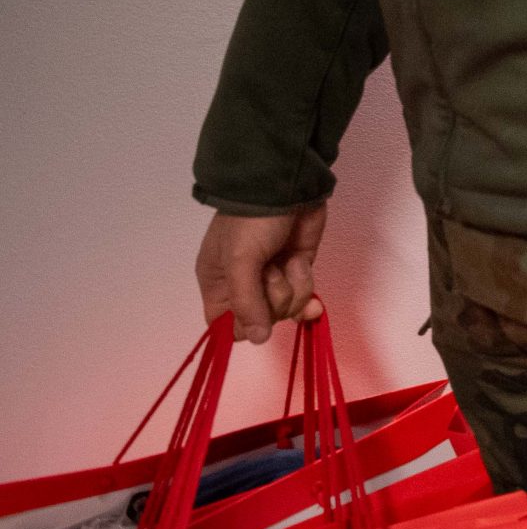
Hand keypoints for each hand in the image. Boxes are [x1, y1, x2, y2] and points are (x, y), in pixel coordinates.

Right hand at [195, 206, 326, 343]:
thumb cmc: (251, 224)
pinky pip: (305, 295)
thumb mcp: (239, 262)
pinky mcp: (298, 269)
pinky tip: (300, 263)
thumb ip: (246, 303)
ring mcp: (274, 278)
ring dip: (292, 287)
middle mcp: (244, 285)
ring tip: (286, 261)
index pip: (223, 325)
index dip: (240, 326)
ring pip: (286, 310)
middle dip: (272, 299)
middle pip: (260, 321)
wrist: (286, 188)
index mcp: (218, 283)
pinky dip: (306, 282)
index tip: (253, 316)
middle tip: (271, 271)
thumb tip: (257, 339)